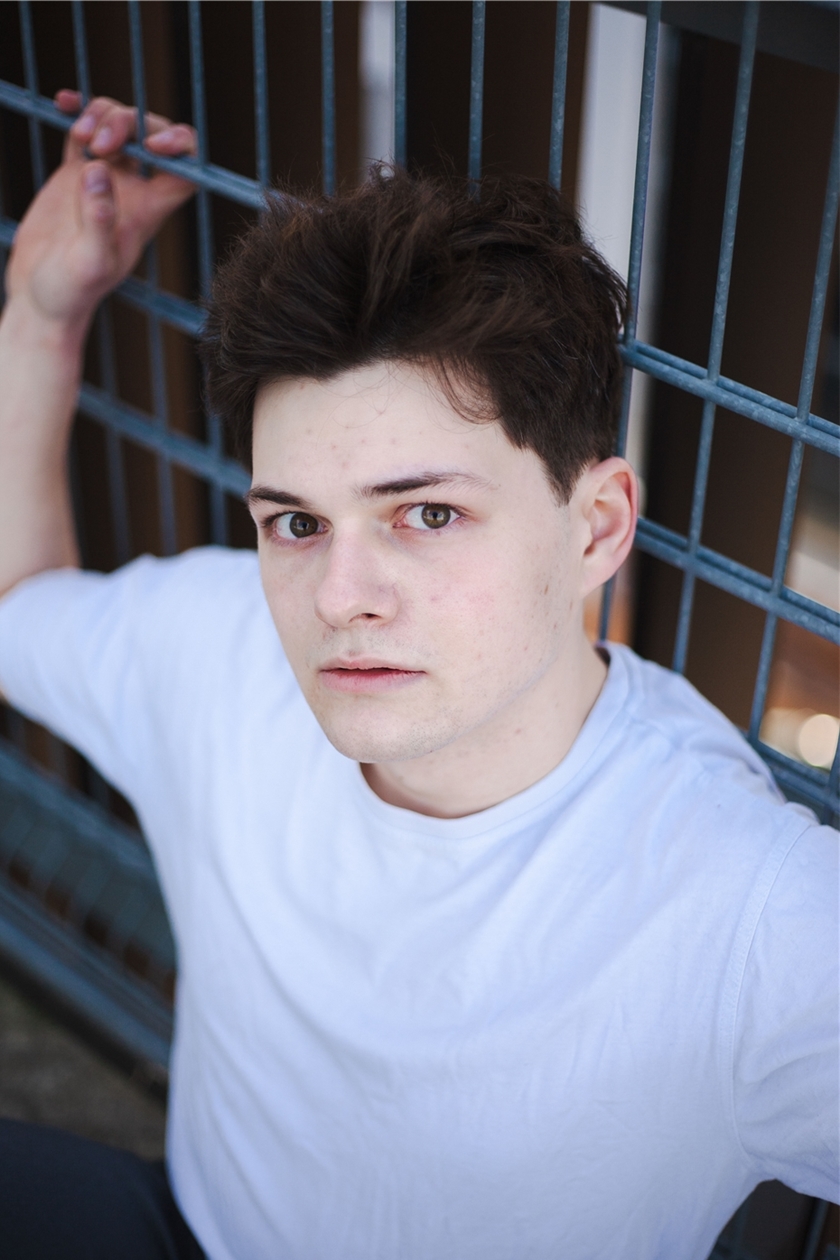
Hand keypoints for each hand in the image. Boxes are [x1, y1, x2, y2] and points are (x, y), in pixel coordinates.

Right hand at [4, 90, 196, 331]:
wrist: (40, 298)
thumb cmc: (70, 292)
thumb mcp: (88, 263)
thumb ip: (98, 219)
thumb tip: (99, 170)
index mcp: (148, 213)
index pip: (186, 172)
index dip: (180, 148)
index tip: (151, 145)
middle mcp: (133, 193)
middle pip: (151, 136)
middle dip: (130, 123)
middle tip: (99, 142)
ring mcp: (104, 179)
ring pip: (118, 126)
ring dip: (102, 115)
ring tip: (78, 133)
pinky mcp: (74, 173)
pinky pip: (82, 130)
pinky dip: (76, 111)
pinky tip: (61, 103)